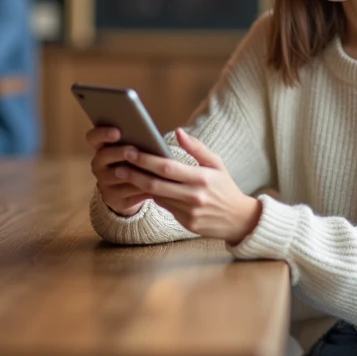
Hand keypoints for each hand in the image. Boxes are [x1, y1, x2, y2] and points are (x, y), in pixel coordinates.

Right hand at [88, 126, 151, 216]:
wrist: (131, 192)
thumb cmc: (135, 164)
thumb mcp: (134, 151)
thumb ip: (137, 142)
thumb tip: (151, 135)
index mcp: (102, 148)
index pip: (93, 137)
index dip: (102, 133)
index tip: (117, 132)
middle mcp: (98, 165)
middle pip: (103, 156)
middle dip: (119, 152)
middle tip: (133, 151)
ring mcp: (102, 182)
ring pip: (116, 176)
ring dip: (132, 172)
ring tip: (147, 170)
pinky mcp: (111, 198)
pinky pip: (125, 193)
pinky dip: (140, 189)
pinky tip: (153, 186)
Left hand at [97, 128, 261, 243]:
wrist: (239, 219)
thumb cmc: (226, 187)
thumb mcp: (217, 164)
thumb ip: (197, 148)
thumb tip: (178, 131)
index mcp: (202, 178)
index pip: (167, 168)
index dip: (146, 160)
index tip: (130, 151)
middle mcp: (194, 196)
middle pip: (156, 184)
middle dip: (134, 174)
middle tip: (117, 165)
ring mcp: (189, 212)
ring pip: (157, 197)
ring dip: (140, 186)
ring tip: (125, 174)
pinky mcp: (187, 224)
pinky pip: (165, 207)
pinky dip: (154, 197)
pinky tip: (144, 187)